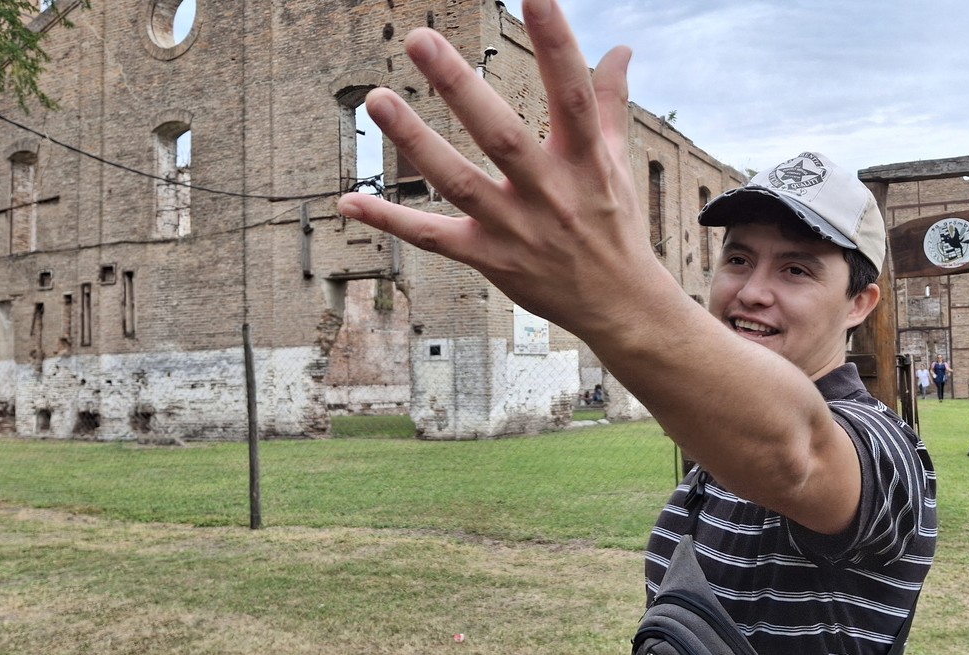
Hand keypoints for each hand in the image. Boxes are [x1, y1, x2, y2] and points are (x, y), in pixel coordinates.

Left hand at [336, 0, 673, 339]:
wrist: (619, 305)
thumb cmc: (616, 226)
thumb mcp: (617, 163)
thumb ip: (609, 102)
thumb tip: (619, 48)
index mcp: (586, 160)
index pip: (573, 95)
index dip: (557, 44)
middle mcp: (550, 193)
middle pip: (502, 136)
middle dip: (460, 87)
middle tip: (420, 38)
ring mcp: (516, 228)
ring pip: (459, 183)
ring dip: (415, 143)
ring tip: (377, 100)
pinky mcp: (490, 259)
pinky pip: (433, 238)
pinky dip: (390, 222)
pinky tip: (349, 201)